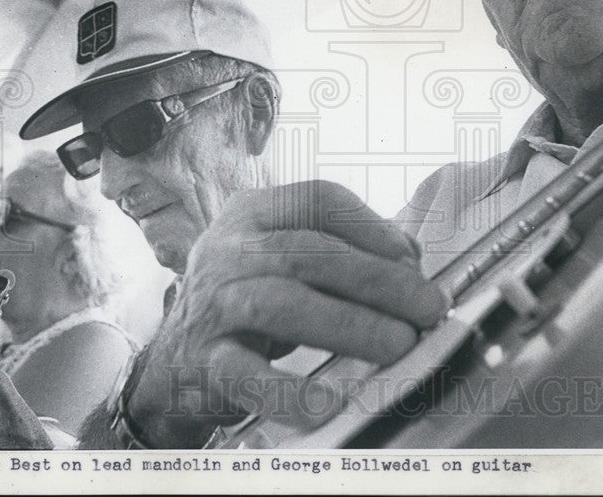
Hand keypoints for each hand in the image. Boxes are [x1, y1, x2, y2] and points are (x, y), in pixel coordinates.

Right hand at [128, 181, 448, 447]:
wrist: (175, 358)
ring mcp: (213, 303)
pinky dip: (292, 391)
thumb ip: (344, 251)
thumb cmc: (250, 301)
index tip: (412, 259)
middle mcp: (228, 248)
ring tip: (400, 345)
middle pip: (310, 252)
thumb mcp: (287, 260)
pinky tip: (331, 402)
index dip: (371, 226)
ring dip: (352, 323)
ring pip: (284, 303)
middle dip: (379, 280)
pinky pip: (248, 374)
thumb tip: (411, 261)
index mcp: (253, 213)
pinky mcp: (204, 360)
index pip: (317, 200)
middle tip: (427, 308)